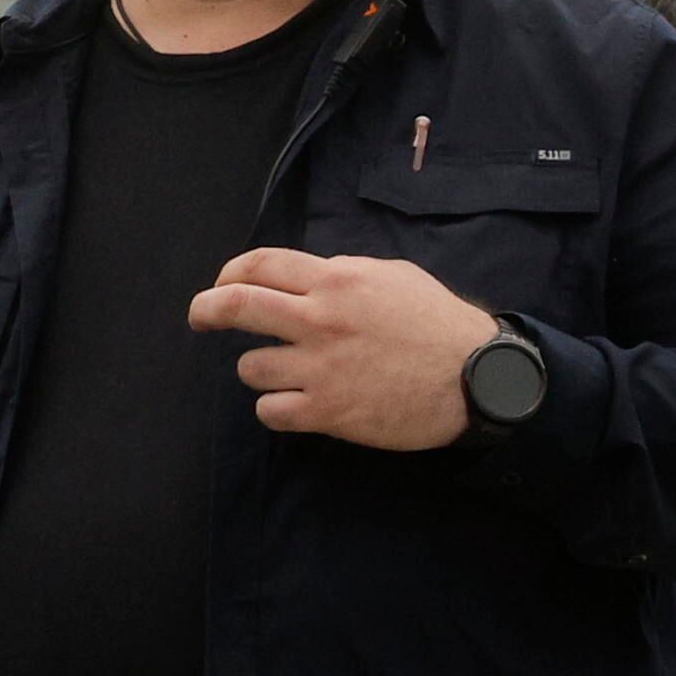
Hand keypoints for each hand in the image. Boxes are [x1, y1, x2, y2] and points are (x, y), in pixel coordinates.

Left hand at [185, 248, 496, 449]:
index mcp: (337, 280)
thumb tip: (309, 278)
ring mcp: (320, 368)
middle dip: (205, 310)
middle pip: (235, 306)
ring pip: (249, 367)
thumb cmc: (438, 324)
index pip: (260, 264)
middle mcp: (320, 320)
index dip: (230, 272)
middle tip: (199, 318)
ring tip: (287, 372)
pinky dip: (275, 408)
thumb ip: (345, 273)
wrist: (476, 379)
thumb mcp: (393, 277)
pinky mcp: (327, 411)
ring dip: (260, 369)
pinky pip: (269, 411)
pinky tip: (296, 404)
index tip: (223, 283)